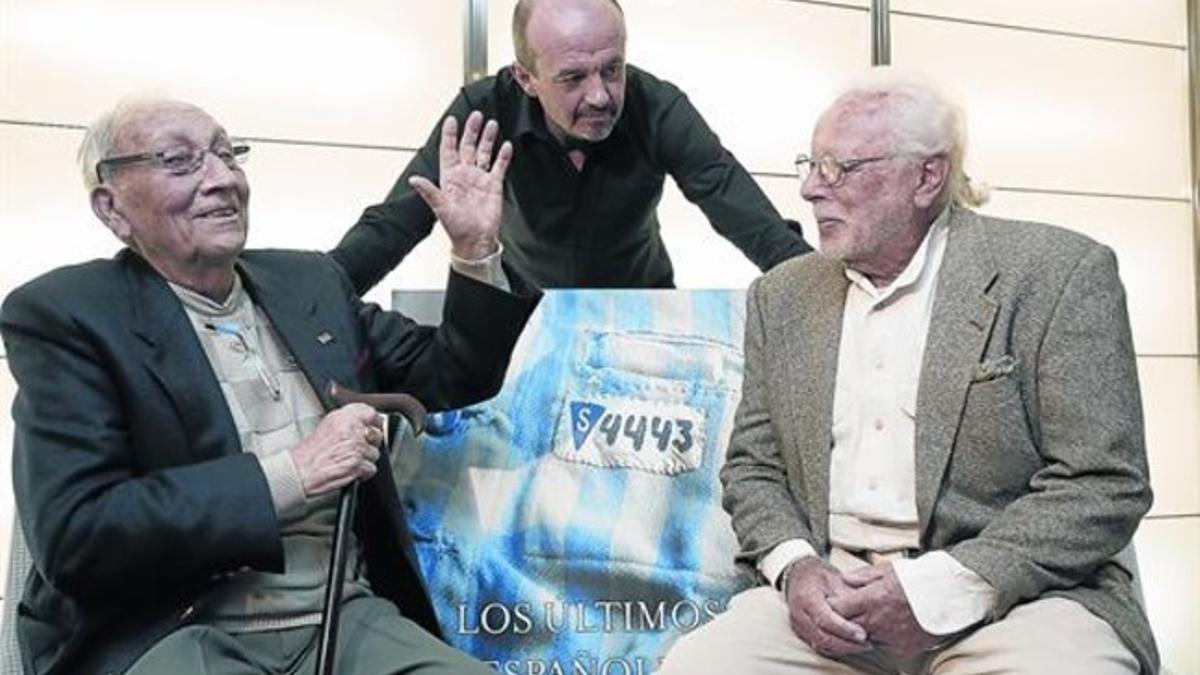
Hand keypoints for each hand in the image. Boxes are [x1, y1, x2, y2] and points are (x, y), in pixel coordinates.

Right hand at [290, 403, 382, 496]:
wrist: (299, 471)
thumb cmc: (309, 453)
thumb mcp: (327, 426)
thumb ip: (347, 421)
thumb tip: (365, 422)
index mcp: (343, 418)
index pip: (370, 412)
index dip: (375, 421)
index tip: (374, 426)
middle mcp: (351, 430)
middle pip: (377, 434)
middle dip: (370, 443)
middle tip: (358, 448)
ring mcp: (356, 448)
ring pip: (375, 453)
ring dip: (365, 459)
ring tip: (349, 460)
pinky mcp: (357, 464)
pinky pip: (371, 468)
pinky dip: (363, 472)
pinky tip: (350, 470)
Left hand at [409, 110, 512, 260]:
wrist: (476, 240)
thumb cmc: (457, 227)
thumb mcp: (440, 208)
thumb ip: (429, 192)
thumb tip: (414, 180)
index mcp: (450, 177)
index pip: (449, 150)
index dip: (449, 135)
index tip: (451, 120)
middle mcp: (465, 175)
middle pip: (467, 146)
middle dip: (471, 130)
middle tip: (475, 116)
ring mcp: (480, 178)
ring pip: (483, 152)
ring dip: (487, 138)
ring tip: (491, 124)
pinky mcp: (494, 185)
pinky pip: (499, 166)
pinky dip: (503, 156)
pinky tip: (506, 145)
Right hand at [783, 557, 869, 656]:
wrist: (799, 577)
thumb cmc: (818, 576)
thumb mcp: (835, 579)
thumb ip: (849, 596)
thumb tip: (867, 612)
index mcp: (806, 597)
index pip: (824, 619)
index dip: (844, 629)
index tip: (863, 634)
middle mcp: (799, 614)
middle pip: (822, 637)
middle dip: (847, 644)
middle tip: (867, 643)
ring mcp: (798, 626)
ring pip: (821, 646)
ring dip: (843, 649)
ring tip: (862, 646)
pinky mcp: (802, 634)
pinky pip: (818, 646)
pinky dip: (836, 649)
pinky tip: (850, 645)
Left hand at [829, 563, 937, 655]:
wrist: (948, 595)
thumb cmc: (917, 578)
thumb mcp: (887, 569)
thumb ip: (861, 576)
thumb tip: (844, 580)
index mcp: (870, 600)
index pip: (836, 609)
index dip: (833, 606)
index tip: (836, 601)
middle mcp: (877, 621)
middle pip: (847, 627)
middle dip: (845, 619)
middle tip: (852, 610)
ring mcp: (890, 637)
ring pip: (865, 637)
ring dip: (865, 629)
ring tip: (876, 615)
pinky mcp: (903, 648)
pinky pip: (885, 644)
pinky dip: (884, 637)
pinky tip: (891, 625)